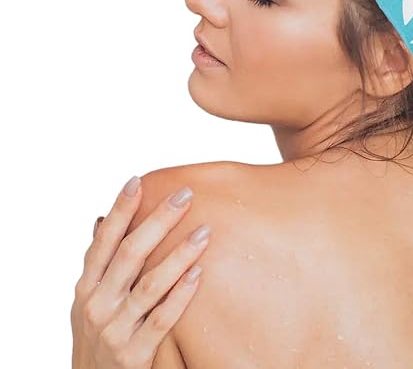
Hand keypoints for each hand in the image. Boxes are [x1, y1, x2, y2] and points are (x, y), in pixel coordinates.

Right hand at [71, 177, 210, 367]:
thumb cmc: (98, 337)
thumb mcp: (90, 300)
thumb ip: (99, 264)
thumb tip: (102, 219)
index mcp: (87, 286)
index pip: (104, 241)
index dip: (120, 210)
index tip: (138, 181)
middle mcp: (96, 305)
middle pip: (130, 253)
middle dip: (158, 220)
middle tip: (185, 194)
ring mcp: (113, 331)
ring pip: (150, 284)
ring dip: (179, 255)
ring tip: (204, 231)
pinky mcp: (132, 356)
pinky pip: (161, 320)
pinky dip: (180, 295)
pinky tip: (199, 274)